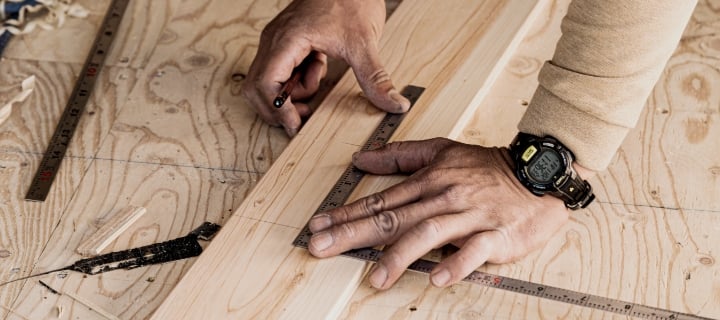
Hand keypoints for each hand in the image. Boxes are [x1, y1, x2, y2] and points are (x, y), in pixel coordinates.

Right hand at [241, 0, 409, 136]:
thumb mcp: (364, 43)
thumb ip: (375, 78)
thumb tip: (394, 104)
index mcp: (287, 40)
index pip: (265, 84)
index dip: (277, 110)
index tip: (296, 125)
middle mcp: (275, 41)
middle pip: (257, 88)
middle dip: (278, 108)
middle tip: (303, 117)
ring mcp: (278, 41)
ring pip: (267, 82)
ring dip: (290, 94)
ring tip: (317, 82)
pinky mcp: (286, 43)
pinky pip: (280, 71)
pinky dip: (297, 81)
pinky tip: (317, 68)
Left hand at [307, 138, 575, 288]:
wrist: (539, 172)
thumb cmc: (487, 166)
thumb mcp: (443, 150)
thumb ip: (401, 155)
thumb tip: (362, 157)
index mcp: (429, 180)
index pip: (380, 200)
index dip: (346, 213)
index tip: (317, 225)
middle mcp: (444, 197)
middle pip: (393, 218)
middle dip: (353, 233)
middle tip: (321, 247)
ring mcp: (469, 217)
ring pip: (429, 234)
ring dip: (400, 256)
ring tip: (376, 277)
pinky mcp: (495, 235)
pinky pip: (474, 251)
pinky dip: (456, 263)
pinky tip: (436, 278)